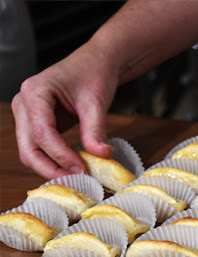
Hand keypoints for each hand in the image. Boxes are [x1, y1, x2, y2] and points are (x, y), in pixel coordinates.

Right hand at [12, 45, 115, 178]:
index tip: (81, 169)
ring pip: (30, 151)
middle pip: (28, 147)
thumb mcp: (96, 101)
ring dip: (52, 167)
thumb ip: (96, 129)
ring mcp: (27, 115)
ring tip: (78, 175)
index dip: (60, 155)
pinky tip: (74, 167)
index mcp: (35, 92)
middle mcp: (24, 104)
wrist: (96, 63)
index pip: (41, 132)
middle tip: (78, 179)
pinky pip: (40, 148)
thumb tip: (101, 154)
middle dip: (51, 167)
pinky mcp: (37, 124)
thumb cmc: (94, 73)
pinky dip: (55, 161)